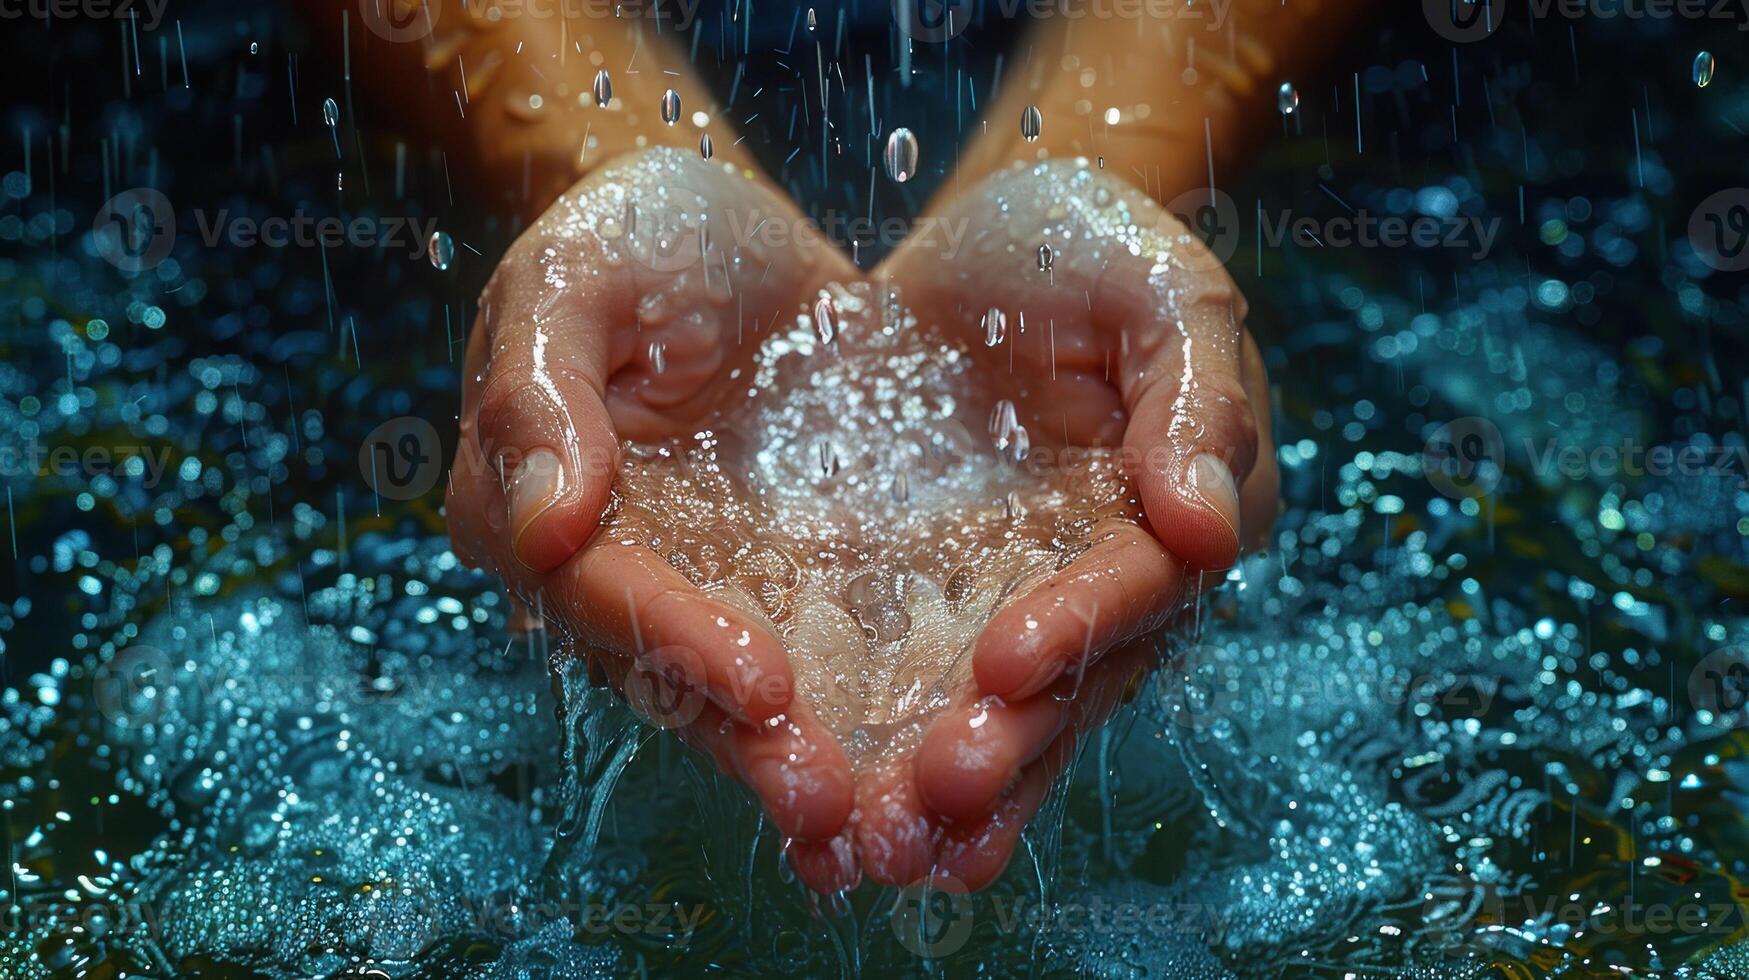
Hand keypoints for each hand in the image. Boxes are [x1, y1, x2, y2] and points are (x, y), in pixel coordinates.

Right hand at [445, 148, 861, 874]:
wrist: (746, 246)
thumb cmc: (644, 239)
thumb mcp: (579, 276)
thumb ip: (539, 390)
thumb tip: (539, 530)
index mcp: (529, 505)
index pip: (599, 592)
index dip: (675, 642)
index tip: (761, 683)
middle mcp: (606, 575)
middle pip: (670, 677)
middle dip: (750, 746)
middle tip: (828, 801)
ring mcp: (697, 594)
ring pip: (744, 700)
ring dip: (806, 766)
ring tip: (878, 828)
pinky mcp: (783, 596)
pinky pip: (821, 671)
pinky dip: (864, 730)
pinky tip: (916, 791)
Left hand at [852, 160, 1278, 888]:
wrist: (963, 256)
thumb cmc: (1075, 249)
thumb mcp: (1154, 282)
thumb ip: (1193, 391)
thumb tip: (1211, 526)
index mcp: (1181, 505)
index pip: (1142, 581)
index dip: (1082, 622)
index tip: (1007, 660)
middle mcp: (1114, 581)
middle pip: (1073, 681)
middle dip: (1013, 741)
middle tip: (943, 784)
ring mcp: (1027, 610)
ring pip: (1003, 716)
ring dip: (954, 785)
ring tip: (893, 842)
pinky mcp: (941, 622)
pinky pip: (919, 701)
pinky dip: (887, 764)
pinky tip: (848, 833)